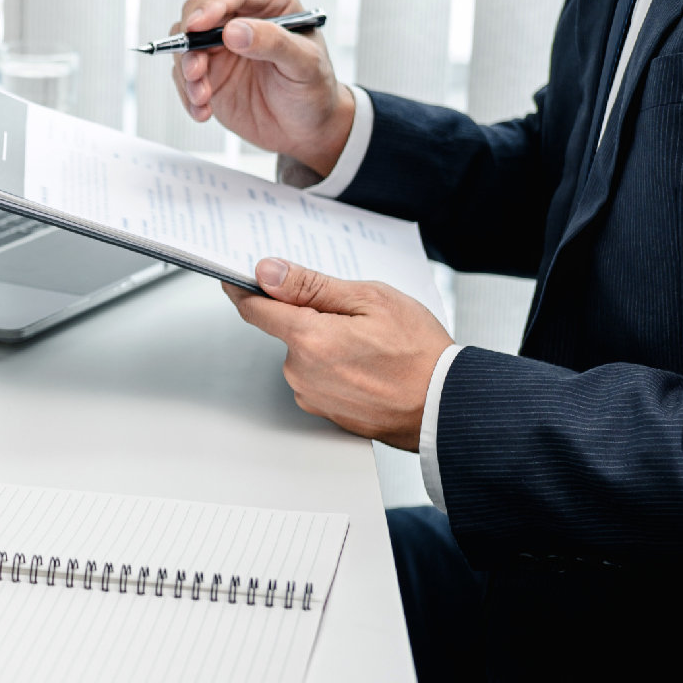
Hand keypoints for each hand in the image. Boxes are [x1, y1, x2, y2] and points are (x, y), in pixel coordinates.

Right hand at [172, 0, 353, 175]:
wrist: (306, 129)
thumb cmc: (314, 89)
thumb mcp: (305, 65)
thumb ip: (273, 43)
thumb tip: (234, 30)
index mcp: (272, 3)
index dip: (212, 5)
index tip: (198, 25)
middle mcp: (242, 19)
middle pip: (197, 11)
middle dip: (190, 40)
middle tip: (195, 68)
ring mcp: (221, 46)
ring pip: (185, 43)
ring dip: (187, 71)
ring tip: (203, 97)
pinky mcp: (208, 72)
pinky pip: (183, 75)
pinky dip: (187, 94)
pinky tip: (203, 110)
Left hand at [221, 258, 452, 450]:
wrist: (445, 406)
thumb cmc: (419, 355)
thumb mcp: (371, 300)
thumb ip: (311, 285)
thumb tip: (268, 272)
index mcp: (308, 338)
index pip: (254, 308)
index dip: (244, 288)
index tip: (236, 277)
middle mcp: (300, 371)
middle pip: (287, 330)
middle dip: (309, 315)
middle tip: (352, 313)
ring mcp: (311, 394)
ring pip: (304, 354)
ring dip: (325, 343)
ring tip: (370, 344)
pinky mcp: (325, 410)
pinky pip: (318, 377)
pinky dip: (335, 366)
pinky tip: (367, 364)